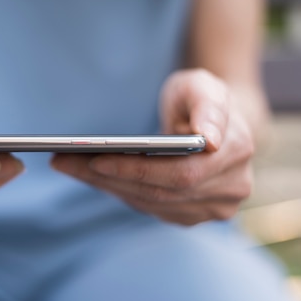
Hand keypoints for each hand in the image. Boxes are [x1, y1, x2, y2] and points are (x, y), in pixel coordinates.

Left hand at [51, 69, 253, 225]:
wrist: (216, 124)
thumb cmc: (202, 99)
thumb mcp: (203, 85)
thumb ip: (209, 105)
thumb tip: (209, 139)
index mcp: (236, 152)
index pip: (181, 173)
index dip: (137, 170)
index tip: (96, 159)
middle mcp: (231, 188)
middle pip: (159, 192)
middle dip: (108, 177)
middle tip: (64, 161)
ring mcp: (213, 208)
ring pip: (149, 202)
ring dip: (105, 186)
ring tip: (68, 165)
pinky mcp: (191, 215)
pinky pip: (148, 206)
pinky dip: (117, 190)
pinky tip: (89, 175)